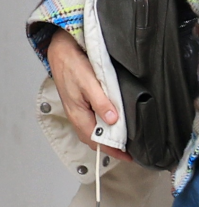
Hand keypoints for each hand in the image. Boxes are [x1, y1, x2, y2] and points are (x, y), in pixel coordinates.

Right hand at [47, 28, 130, 161]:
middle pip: (95, 138)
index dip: (112, 150)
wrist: (61, 50)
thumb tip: (112, 121)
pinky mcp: (81, 102)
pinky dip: (103, 125)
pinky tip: (112, 122)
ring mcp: (78, 109)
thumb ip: (100, 102)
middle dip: (111, 146)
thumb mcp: (89, 82)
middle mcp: (77, 115)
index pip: (97, 140)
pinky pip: (92, 120)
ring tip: (123, 139)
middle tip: (129, 150)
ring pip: (94, 129)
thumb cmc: (72, 65)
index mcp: (78, 114)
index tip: (127, 156)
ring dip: (107, 136)